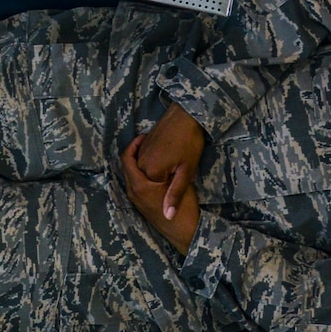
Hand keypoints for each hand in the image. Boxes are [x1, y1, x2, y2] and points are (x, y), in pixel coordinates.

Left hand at [122, 133, 199, 252]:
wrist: (188, 232)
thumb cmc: (185, 207)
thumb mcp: (180, 182)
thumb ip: (161, 167)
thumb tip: (151, 149)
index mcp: (139, 187)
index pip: (127, 160)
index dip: (133, 145)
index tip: (144, 136)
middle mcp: (133, 194)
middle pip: (127, 168)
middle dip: (134, 153)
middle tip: (147, 139)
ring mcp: (137, 202)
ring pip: (131, 176)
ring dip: (137, 163)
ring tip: (150, 151)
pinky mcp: (143, 206)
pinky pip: (136, 184)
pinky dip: (140, 173)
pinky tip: (153, 169)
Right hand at [130, 103, 205, 221]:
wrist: (186, 114)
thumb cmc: (189, 142)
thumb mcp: (186, 171)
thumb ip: (175, 194)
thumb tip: (168, 217)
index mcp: (149, 172)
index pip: (150, 192)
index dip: (163, 194)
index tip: (176, 186)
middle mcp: (140, 163)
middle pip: (145, 182)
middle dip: (157, 185)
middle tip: (175, 176)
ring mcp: (141, 152)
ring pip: (143, 171)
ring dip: (155, 174)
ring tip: (173, 168)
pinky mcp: (145, 144)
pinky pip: (143, 160)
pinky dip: (153, 164)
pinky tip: (169, 159)